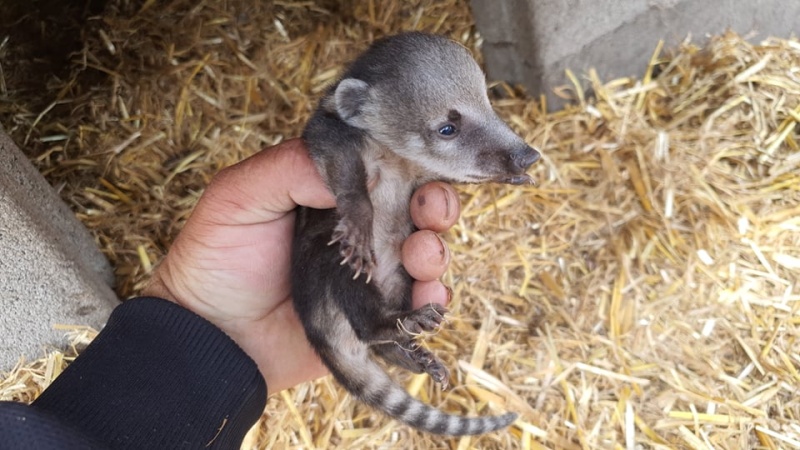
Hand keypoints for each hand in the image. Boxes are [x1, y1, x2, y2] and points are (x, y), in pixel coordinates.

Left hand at [142, 138, 460, 392]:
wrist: (210, 337)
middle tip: (430, 210)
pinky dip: (432, 299)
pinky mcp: (375, 316)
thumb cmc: (215, 259)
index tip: (418, 164)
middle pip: (416, 208)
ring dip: (434, 251)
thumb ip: (293, 167)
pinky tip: (423, 299)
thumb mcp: (239, 195)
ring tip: (419, 259)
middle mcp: (357, 229)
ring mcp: (369, 273)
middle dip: (435, 204)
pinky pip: (419, 305)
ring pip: (426, 253)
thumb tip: (364, 166)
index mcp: (329, 193)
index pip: (383, 168)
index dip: (408, 164)